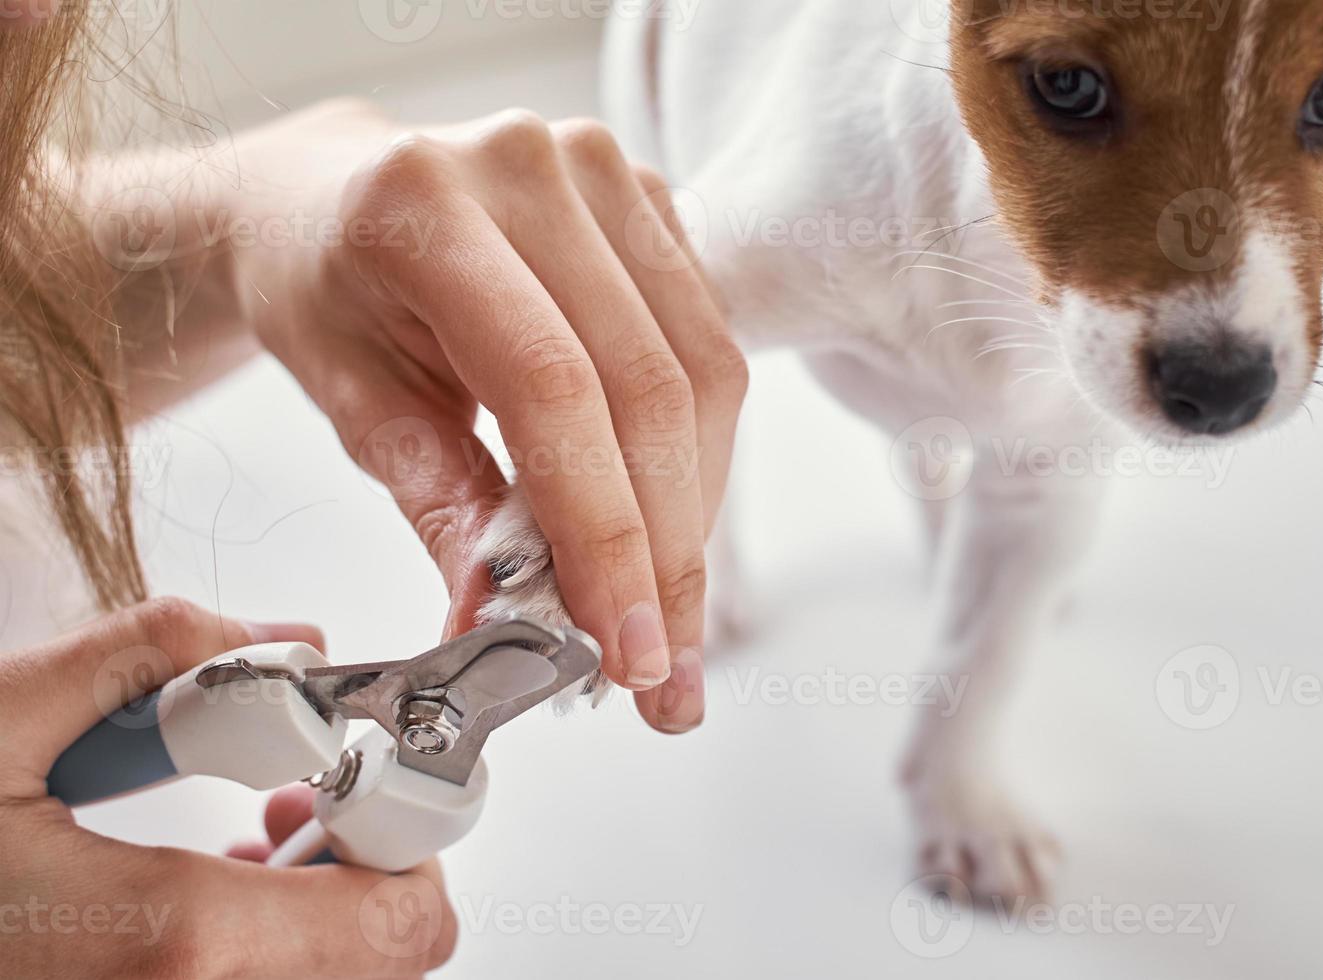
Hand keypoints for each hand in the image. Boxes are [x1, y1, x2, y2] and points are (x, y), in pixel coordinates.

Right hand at [0, 597, 457, 977]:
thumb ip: (159, 655)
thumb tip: (285, 639)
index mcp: (169, 941)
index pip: (405, 923)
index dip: (416, 832)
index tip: (372, 770)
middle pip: (384, 958)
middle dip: (370, 859)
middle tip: (311, 791)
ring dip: (326, 901)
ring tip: (257, 826)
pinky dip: (271, 938)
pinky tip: (203, 881)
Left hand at [236, 103, 745, 731]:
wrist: (332, 195)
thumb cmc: (324, 290)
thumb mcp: (353, 402)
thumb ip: (439, 506)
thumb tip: (500, 626)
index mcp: (426, 209)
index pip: (553, 390)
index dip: (603, 532)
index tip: (623, 649)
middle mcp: (531, 167)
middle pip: (647, 387)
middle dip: (665, 549)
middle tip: (659, 663)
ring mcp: (604, 172)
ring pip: (702, 372)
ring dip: (695, 511)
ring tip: (668, 612)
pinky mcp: (651, 198)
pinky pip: (709, 341)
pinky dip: (698, 450)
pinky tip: (668, 520)